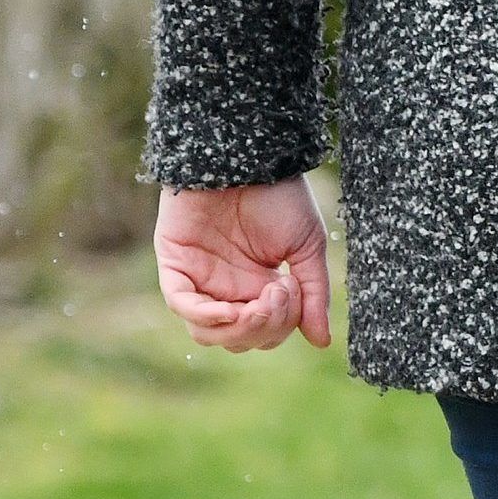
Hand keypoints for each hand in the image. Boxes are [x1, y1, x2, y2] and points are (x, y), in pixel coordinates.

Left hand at [154, 179, 332, 351]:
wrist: (250, 157)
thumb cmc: (281, 196)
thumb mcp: (308, 248)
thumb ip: (313, 294)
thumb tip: (322, 342)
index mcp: (258, 286)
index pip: (265, 331)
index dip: (282, 324)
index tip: (294, 288)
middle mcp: (227, 287)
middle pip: (237, 338)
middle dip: (264, 327)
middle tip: (281, 292)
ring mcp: (199, 277)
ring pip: (207, 331)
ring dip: (239, 327)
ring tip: (260, 302)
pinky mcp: (175, 262)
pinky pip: (181, 304)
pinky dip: (205, 316)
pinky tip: (229, 311)